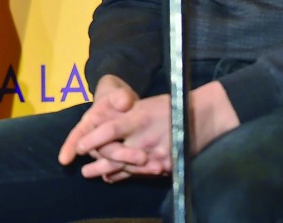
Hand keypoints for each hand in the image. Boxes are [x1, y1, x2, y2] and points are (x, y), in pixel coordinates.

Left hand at [57, 79, 241, 182]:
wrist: (203, 115)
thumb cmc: (170, 106)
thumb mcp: (146, 105)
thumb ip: (126, 115)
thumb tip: (102, 123)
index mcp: (139, 118)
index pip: (110, 130)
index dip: (93, 139)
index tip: (80, 147)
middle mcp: (146, 137)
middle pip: (116, 155)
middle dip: (98, 164)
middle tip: (83, 170)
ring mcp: (157, 154)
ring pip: (128, 168)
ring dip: (109, 172)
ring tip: (92, 175)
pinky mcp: (167, 165)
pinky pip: (142, 174)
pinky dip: (126, 176)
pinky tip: (114, 177)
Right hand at [58, 75, 144, 172]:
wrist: (126, 108)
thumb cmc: (116, 99)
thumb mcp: (117, 93)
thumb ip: (120, 96)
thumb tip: (124, 103)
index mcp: (90, 123)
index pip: (77, 135)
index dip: (69, 147)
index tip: (64, 160)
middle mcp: (95, 140)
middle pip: (103, 151)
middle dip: (120, 156)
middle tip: (142, 157)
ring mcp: (107, 151)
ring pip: (113, 162)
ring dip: (130, 166)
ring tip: (150, 167)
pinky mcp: (121, 159)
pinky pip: (125, 167)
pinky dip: (136, 171)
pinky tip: (149, 174)